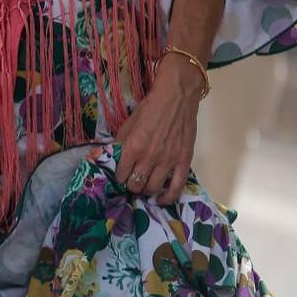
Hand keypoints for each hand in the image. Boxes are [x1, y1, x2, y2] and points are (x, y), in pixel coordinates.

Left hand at [114, 57, 203, 204]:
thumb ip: (121, 142)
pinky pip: (176, 189)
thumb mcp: (129, 123)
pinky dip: (167, 198)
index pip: (120, 175)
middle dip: (131, 185)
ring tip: (144, 185)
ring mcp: (168, 161)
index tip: (121, 175)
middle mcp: (149, 157)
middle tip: (132, 180)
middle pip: (135, 185)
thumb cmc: (150, 107)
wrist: (177, 97)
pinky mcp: (184, 162)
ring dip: (146, 190)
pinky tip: (160, 199)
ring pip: (152, 189)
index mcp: (133, 147)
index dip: (119, 177)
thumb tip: (113, 157)